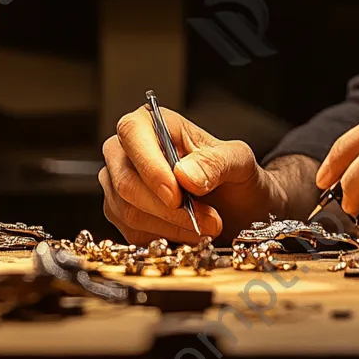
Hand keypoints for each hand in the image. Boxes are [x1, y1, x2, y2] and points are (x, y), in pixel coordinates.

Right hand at [100, 105, 288, 244]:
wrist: (236, 205)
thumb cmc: (232, 173)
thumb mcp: (239, 161)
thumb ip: (216, 162)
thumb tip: (185, 174)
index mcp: (153, 122)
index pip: (133, 134)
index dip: (150, 166)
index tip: (176, 196)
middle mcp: (128, 149)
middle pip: (127, 181)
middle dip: (169, 209)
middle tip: (209, 220)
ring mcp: (119, 181)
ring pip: (129, 211)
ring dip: (172, 226)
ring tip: (208, 226)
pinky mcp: (120, 213)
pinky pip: (131, 232)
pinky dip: (165, 237)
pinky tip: (190, 232)